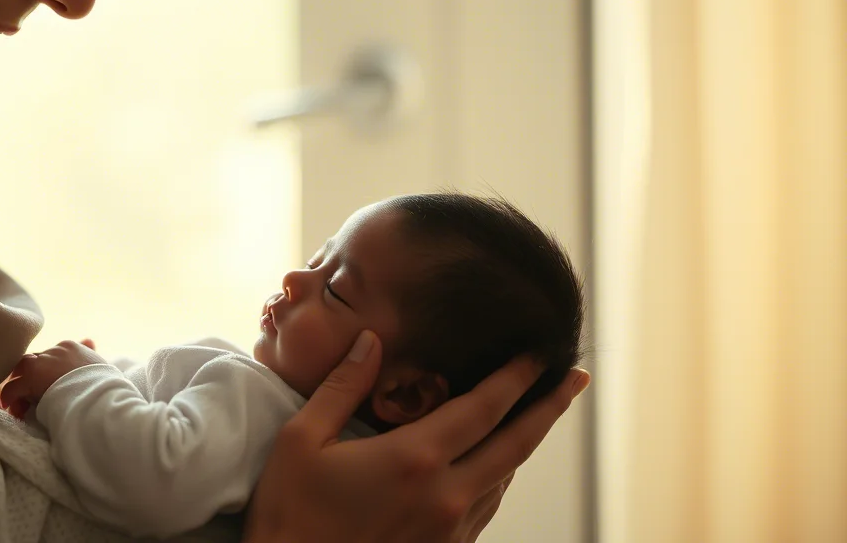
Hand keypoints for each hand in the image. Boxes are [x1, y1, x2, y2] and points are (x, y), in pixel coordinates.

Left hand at [0, 339, 103, 417]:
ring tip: (21, 407)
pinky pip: (13, 388)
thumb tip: (89, 340)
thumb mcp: (101, 366)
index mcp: (71, 347)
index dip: (45, 374)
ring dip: (19, 388)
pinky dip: (10, 399)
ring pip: (20, 372)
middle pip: (32, 361)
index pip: (49, 356)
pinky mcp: (32, 376)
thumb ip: (90, 353)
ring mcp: (42, 361)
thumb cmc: (106, 388)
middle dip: (29, 379)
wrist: (102, 398)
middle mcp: (55, 350)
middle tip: (30, 399)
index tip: (47, 389)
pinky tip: (13, 410)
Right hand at [244, 331, 589, 542]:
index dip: (516, 377)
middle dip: (549, 407)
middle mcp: (445, 496)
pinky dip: (499, 478)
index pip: (484, 408)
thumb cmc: (288, 513)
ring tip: (538, 415)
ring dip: (525, 443)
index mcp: (414, 459)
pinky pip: (486, 508)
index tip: (538, 352)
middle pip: (516, 444)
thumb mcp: (301, 439)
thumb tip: (372, 340)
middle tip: (576, 379)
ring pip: (505, 479)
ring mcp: (448, 530)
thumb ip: (342, 386)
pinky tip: (495, 465)